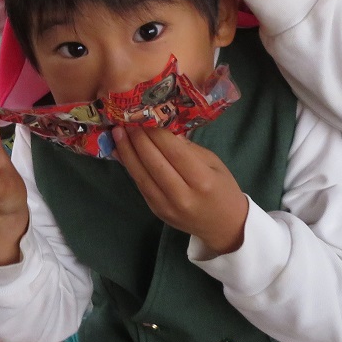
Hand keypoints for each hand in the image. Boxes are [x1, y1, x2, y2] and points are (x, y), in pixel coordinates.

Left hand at [111, 126, 249, 257]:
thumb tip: (163, 129)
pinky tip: (121, 152)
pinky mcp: (157, 211)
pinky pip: (140, 185)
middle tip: (127, 119)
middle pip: (154, 163)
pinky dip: (130, 167)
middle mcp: (183, 196)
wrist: (224, 226)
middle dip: (138, 139)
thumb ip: (189, 148)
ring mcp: (167, 206)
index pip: (174, 152)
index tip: (146, 115)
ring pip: (142, 176)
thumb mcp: (214, 163)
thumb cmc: (223, 188)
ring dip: (127, 152)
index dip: (157, 133)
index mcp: (203, 180)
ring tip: (118, 133)